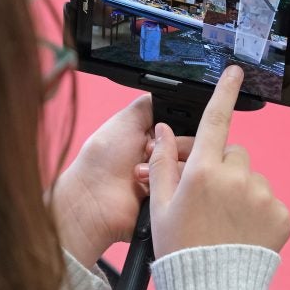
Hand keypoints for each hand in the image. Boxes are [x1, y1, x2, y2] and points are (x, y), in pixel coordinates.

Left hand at [48, 94, 192, 267]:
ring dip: (168, 166)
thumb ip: (149, 104)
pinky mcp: (173, 198)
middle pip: (196, 143)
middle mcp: (165, 155)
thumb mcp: (125, 120)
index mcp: (155, 135)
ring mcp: (170, 178)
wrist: (93, 200)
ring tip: (141, 173)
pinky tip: (151, 186)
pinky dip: (173, 185)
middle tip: (147, 152)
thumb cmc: (102, 159)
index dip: (183, 124)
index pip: (187, 123)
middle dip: (174, 145)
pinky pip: (189, 186)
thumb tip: (170, 90)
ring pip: (195, 165)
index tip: (168, 128)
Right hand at [148, 65, 289, 256]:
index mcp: (202, 172)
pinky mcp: (281, 214)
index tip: (235, 72)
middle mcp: (236, 177)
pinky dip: (257, 208)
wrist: (212, 288)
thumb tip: (163, 134)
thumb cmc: (181, 249)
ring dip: (239, 187)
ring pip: (250, 176)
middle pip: (231, 153)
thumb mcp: (160, 207)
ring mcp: (262, 195)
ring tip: (224, 218)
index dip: (224, 92)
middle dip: (219, 165)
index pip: (215, 120)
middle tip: (205, 192)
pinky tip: (242, 228)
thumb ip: (162, 164)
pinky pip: (268, 199)